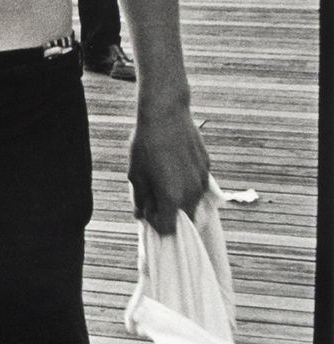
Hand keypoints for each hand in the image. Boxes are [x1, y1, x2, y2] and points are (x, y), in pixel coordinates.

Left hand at [128, 106, 209, 234]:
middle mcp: (192, 194)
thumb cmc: (145, 144)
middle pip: (185, 220)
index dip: (155, 222)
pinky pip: (198, 186)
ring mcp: (203, 181)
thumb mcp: (136, 173)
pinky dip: (186, 184)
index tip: (147, 208)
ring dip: (179, 199)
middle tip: (154, 196)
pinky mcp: (207, 168)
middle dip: (169, 214)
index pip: (168, 229)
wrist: (166, 114)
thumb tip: (141, 215)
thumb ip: (140, 199)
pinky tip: (174, 166)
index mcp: (172, 198)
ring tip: (162, 178)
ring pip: (193, 203)